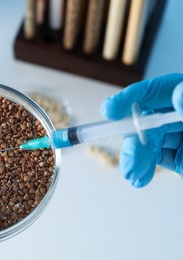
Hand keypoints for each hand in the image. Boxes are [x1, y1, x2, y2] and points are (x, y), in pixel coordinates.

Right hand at [100, 73, 182, 187]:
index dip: (130, 98)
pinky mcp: (176, 156)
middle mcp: (177, 115)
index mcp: (182, 97)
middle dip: (134, 139)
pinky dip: (143, 168)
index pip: (156, 91)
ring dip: (136, 158)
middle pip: (147, 120)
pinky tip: (138, 177)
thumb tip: (179, 94)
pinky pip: (156, 159)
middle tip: (128, 155)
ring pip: (148, 142)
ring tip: (132, 174)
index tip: (109, 110)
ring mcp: (176, 136)